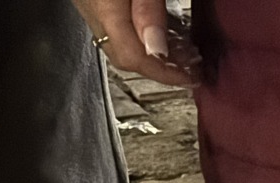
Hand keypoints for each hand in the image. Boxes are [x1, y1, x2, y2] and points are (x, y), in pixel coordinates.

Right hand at [71, 0, 199, 87]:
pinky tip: (163, 34)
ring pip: (118, 43)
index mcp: (103, 7)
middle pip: (123, 55)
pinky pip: (116, 27)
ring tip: (183, 55)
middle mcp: (91, 11)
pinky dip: (141, 37)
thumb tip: (157, 52)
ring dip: (151, 55)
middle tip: (191, 69)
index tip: (191, 78)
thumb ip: (148, 11)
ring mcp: (88, 5)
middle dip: (159, 69)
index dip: (163, 74)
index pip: (131, 57)